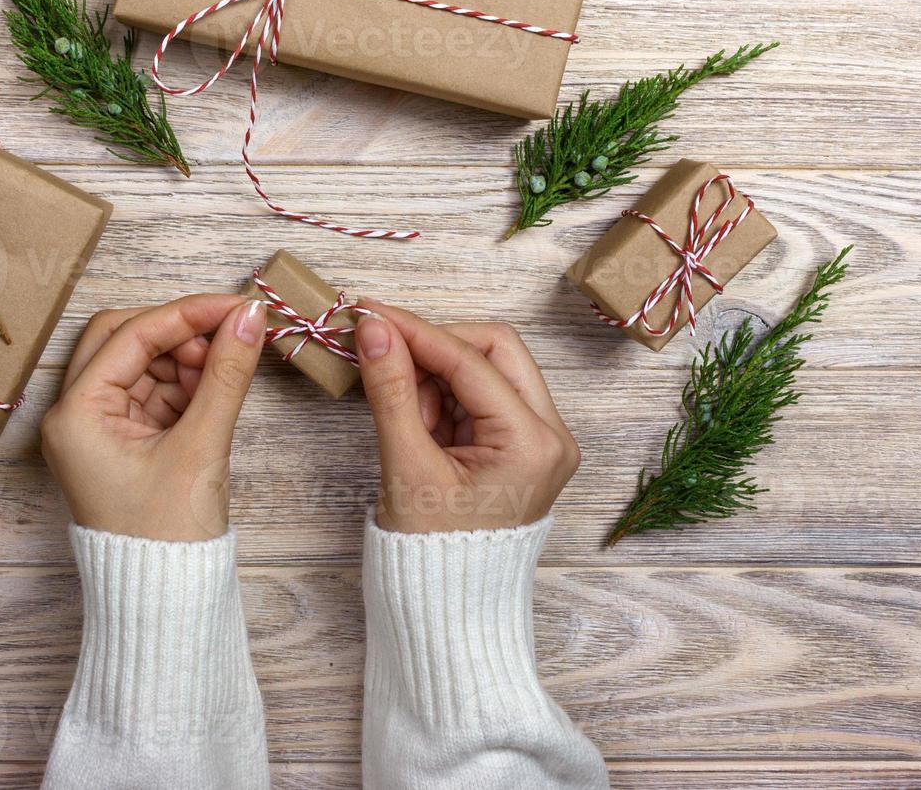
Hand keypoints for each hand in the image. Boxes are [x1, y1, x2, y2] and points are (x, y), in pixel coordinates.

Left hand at [41, 294, 267, 540]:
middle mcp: (75, 416)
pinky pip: (151, 393)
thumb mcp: (202, 446)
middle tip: (229, 335)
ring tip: (227, 369)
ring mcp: (97, 429)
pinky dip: (185, 384)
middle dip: (178, 333)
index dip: (187, 314)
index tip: (237, 305)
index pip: (129, 335)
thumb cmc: (168, 537)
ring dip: (185, 358)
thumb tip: (249, 318)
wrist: (165, 602)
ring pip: (140, 364)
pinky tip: (215, 387)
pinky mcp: (123, 443)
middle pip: (124, 340)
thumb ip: (226, 374)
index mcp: (75, 415)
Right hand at [352, 300, 579, 533]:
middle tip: (384, 355)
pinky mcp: (521, 446)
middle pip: (494, 350)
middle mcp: (551, 435)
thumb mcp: (406, 466)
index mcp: (533, 443)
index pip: (471, 360)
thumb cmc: (432, 555)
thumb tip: (373, 329)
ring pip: (486, 368)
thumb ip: (391, 390)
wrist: (449, 609)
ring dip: (436, 375)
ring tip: (404, 416)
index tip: (369, 313)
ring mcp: (540, 440)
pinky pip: (481, 396)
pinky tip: (418, 424)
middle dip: (435, 347)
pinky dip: (443, 397)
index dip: (415, 331)